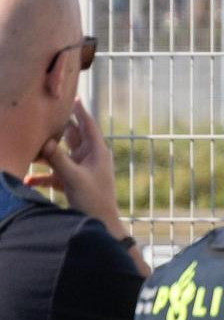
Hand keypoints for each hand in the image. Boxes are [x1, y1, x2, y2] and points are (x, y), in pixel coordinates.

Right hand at [26, 100, 123, 232]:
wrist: (100, 223)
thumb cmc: (94, 200)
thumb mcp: (74, 178)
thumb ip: (58, 159)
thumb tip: (44, 142)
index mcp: (97, 152)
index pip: (88, 126)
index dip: (80, 111)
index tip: (74, 96)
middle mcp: (89, 158)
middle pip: (72, 136)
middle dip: (58, 127)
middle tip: (45, 113)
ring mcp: (80, 169)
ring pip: (60, 154)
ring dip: (45, 152)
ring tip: (29, 144)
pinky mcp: (72, 181)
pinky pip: (54, 174)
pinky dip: (42, 176)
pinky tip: (27, 180)